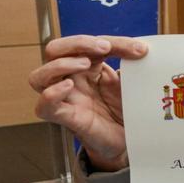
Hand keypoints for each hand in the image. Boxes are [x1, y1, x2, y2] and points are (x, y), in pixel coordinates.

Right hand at [29, 35, 147, 170]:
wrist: (129, 140)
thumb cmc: (125, 109)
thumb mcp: (131, 82)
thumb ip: (133, 66)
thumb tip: (144, 50)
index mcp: (89, 66)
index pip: (90, 43)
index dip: (113, 42)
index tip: (140, 50)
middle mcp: (72, 79)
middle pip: (54, 50)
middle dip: (76, 42)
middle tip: (104, 48)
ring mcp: (66, 98)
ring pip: (39, 76)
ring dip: (61, 64)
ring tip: (85, 64)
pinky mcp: (66, 118)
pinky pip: (44, 106)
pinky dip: (51, 93)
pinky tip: (67, 87)